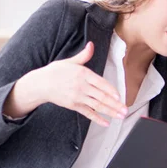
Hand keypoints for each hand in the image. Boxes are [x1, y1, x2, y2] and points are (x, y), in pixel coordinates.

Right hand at [4, 42, 127, 125]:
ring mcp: (77, 97)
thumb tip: (91, 45)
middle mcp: (81, 86)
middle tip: (126, 110)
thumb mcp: (70, 61)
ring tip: (121, 116)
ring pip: (97, 106)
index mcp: (82, 74)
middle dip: (115, 104)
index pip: (100, 83)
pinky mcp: (73, 105)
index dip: (111, 90)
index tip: (119, 96)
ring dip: (110, 112)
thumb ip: (84, 56)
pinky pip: (87, 113)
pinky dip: (97, 119)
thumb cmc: (56, 72)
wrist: (40, 84)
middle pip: (101, 96)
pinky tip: (106, 123)